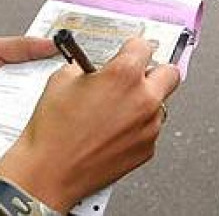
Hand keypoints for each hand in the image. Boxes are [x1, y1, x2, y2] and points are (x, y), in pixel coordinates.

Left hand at [0, 36, 56, 125]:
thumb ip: (22, 46)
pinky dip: (17, 120)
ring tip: (44, 97)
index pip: (42, 68)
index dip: (57, 65)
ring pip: (28, 107)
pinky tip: (23, 115)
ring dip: (34, 103)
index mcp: (14, 68)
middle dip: (49, 86)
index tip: (72, 61)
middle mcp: (12, 90)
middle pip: (40, 89)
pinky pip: (11, 124)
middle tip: (62, 80)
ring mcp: (5, 109)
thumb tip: (52, 44)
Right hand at [0, 38, 179, 213]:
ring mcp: (149, 126)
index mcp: (124, 75)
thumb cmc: (53, 131)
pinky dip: (137, 126)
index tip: (130, 51)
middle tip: (137, 75)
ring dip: (144, 101)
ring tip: (117, 108)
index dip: (133, 47)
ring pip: (161, 104)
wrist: (48, 173)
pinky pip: (150, 129)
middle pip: (170, 73)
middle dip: (154, 71)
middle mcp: (143, 99)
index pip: (145, 46)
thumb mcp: (62, 79)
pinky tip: (113, 130)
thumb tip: (94, 67)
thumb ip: (87, 66)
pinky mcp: (147, 149)